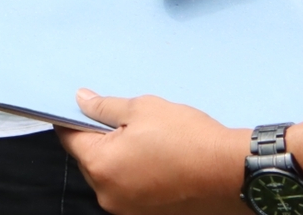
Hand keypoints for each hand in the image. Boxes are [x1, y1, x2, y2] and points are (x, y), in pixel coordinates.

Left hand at [56, 91, 245, 214]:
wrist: (233, 171)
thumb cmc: (187, 138)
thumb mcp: (141, 109)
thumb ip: (103, 107)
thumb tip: (80, 100)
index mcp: (100, 166)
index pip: (69, 138)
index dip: (74, 120)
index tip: (85, 109)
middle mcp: (108, 195)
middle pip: (88, 160)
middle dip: (99, 141)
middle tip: (124, 124)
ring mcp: (129, 210)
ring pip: (110, 176)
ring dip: (118, 159)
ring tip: (146, 143)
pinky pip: (130, 190)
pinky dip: (136, 175)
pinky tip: (157, 161)